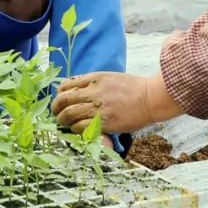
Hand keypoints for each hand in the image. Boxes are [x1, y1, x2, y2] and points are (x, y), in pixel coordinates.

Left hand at [52, 71, 182, 133]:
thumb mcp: (111, 78)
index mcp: (94, 78)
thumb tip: (80, 90)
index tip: (61, 100)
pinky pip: (80, 126)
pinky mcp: (103, 121)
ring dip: (63, 119)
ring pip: (69, 113)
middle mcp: (93, 91)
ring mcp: (97, 107)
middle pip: (63, 99)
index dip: (59, 94)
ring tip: (64, 123)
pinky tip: (77, 129)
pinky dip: (75, 128)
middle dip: (56, 108)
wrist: (150, 98)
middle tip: (56, 113)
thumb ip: (94, 83)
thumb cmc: (134, 88)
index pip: (66, 85)